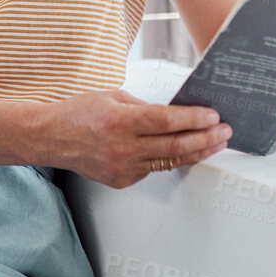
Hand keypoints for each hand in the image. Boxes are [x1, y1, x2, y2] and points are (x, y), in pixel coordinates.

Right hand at [45, 88, 231, 189]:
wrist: (51, 137)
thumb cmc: (79, 113)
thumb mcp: (112, 96)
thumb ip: (145, 107)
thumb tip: (177, 114)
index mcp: (119, 119)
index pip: (166, 121)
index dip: (194, 119)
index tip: (213, 116)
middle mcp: (121, 146)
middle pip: (175, 146)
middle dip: (206, 138)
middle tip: (224, 131)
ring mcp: (121, 167)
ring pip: (169, 162)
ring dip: (197, 152)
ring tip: (214, 143)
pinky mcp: (121, 180)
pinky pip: (152, 169)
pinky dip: (168, 159)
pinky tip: (181, 151)